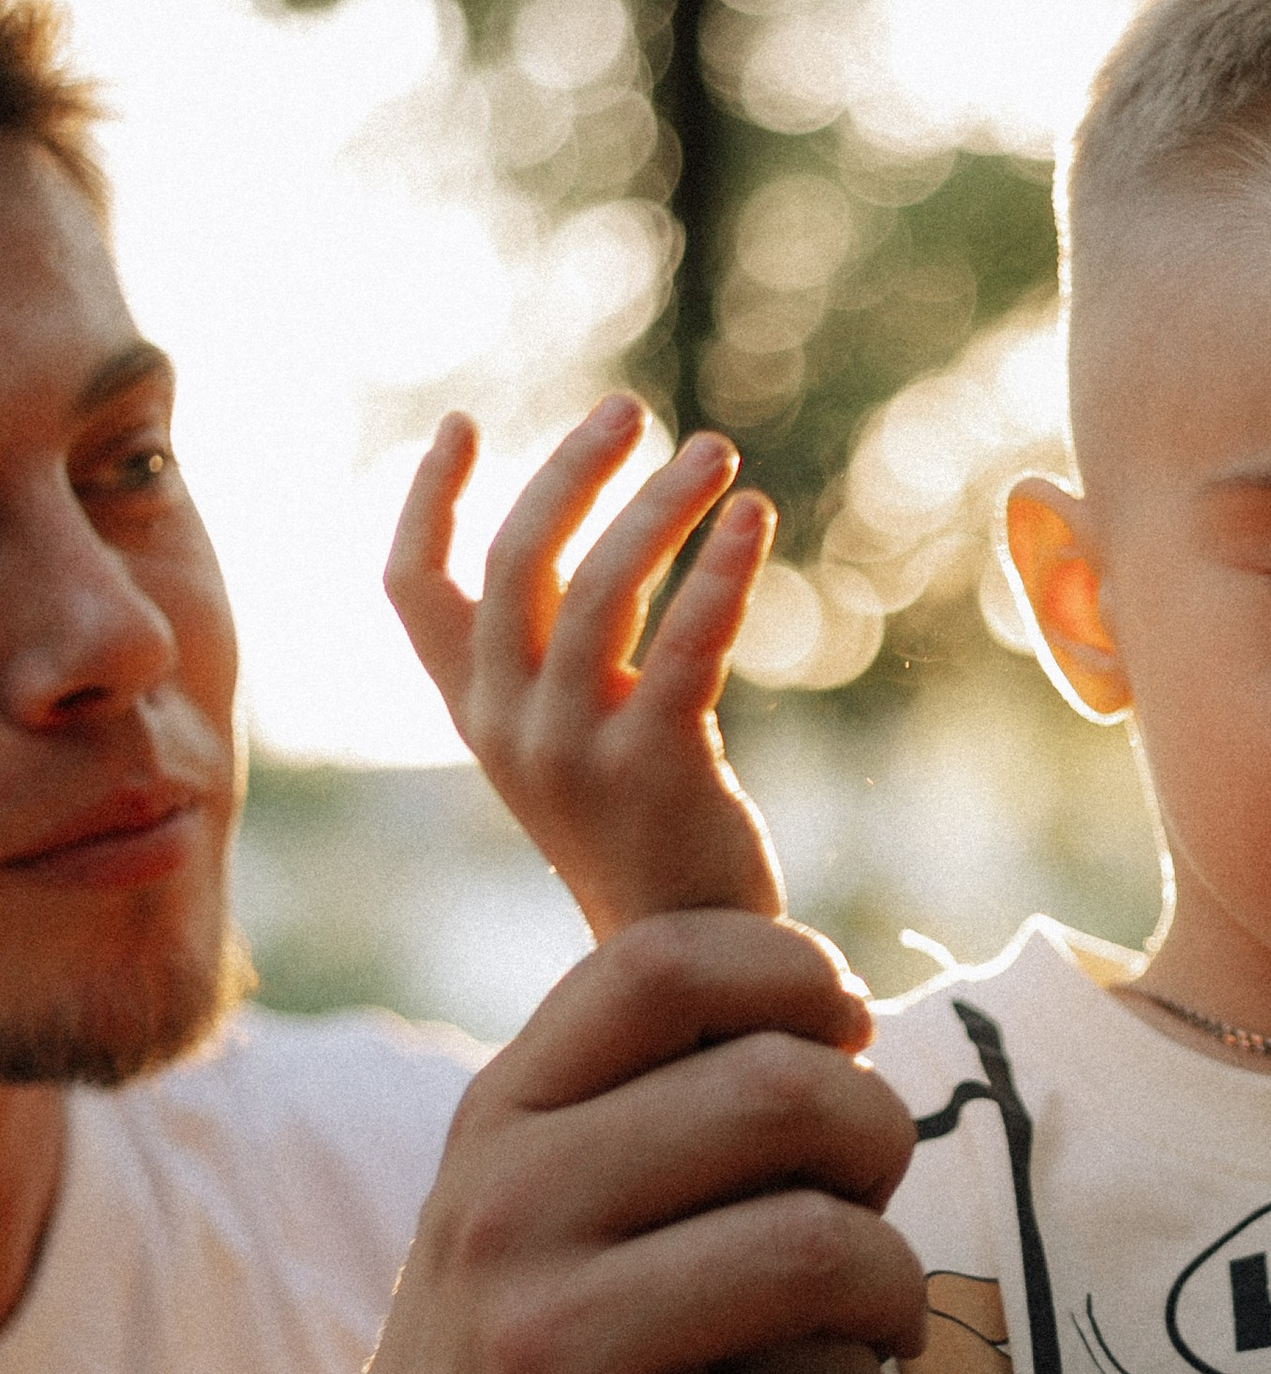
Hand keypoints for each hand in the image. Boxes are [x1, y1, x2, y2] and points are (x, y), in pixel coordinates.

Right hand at [311, 913, 942, 1373]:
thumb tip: (836, 1006)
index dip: (791, 973)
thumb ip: (636, 1106)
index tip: (846, 1035)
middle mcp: (504, 1213)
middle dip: (881, 1140)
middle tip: (876, 1215)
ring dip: (901, 1293)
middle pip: (779, 1091)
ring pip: (818, 1252)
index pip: (663, 961)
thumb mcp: (523, 1212)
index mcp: (500, 1123)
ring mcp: (536, 1351)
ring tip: (882, 1333)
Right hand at [387, 397, 784, 937]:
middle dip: (572, 471)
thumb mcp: (572, 746)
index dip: (428, 501)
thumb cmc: (644, 839)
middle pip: (516, 562)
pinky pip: (684, 641)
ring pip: (602, 586)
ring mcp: (573, 749)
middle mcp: (508, 727)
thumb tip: (595, 545)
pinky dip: (720, 569)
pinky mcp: (653, 764)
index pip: (411, 590)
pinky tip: (755, 520)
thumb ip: (560, 661)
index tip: (461, 422)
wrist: (689, 962)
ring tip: (719, 455)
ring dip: (663, 505)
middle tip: (631, 411)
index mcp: (478, 715)